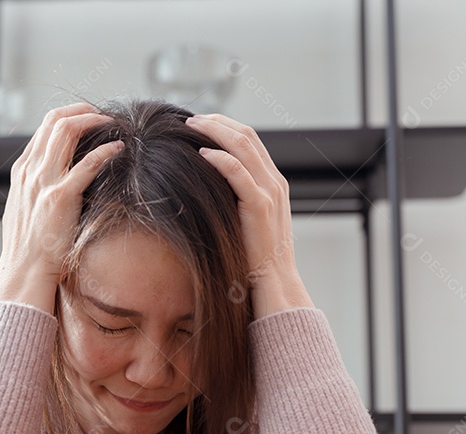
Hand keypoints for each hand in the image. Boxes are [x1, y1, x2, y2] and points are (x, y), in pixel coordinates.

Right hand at [0, 102, 123, 311]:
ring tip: (113, 124)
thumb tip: (54, 184)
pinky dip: (105, 150)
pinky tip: (119, 149)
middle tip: (104, 115)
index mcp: (22, 172)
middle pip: (54, 120)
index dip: (69, 116)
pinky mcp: (61, 197)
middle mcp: (31, 171)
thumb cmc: (30, 248)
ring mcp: (44, 182)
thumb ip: (37, 191)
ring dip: (94, 122)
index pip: (43, 128)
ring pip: (66, 131)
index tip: (89, 119)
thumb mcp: (26, 211)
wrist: (24, 271)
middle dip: (82, 110)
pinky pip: (87, 164)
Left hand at [186, 113, 312, 318]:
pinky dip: (219, 158)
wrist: (274, 283)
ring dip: (215, 132)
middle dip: (217, 122)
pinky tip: (200, 154)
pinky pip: (238, 172)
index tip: (200, 124)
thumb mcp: (246, 222)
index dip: (224, 126)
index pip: (250, 140)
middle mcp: (275, 182)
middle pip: (247, 135)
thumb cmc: (254, 258)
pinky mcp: (260, 206)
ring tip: (191, 127)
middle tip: (191, 119)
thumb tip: (207, 188)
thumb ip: (235, 201)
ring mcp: (270, 192)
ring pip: (243, 146)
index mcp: (273, 182)